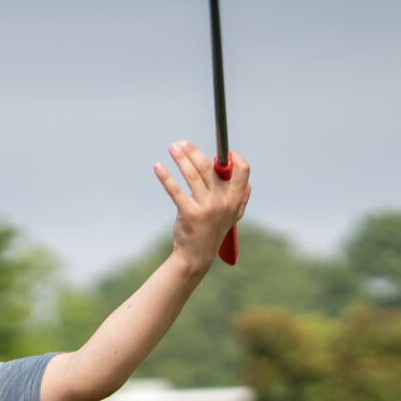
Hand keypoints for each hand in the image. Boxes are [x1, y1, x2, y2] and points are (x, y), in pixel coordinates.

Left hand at [154, 140, 249, 270]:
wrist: (197, 256)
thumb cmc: (212, 230)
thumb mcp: (232, 215)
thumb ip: (239, 195)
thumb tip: (241, 172)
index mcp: (236, 199)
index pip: (243, 171)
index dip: (233, 159)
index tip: (220, 152)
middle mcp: (224, 202)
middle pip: (211, 167)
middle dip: (195, 151)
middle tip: (181, 143)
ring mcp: (207, 207)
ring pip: (192, 174)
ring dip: (181, 157)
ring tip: (172, 147)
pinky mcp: (189, 213)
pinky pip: (176, 190)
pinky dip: (166, 176)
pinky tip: (158, 167)